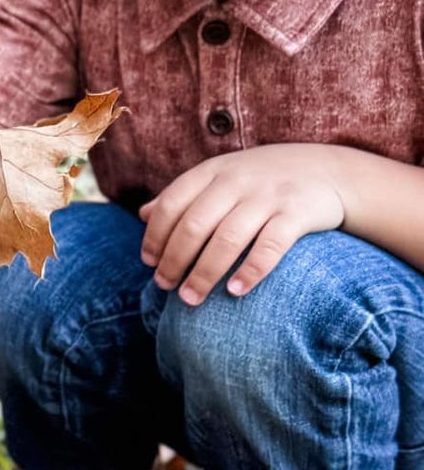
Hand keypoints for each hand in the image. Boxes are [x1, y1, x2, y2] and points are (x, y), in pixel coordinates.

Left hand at [140, 146, 345, 305]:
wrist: (328, 170)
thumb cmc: (262, 179)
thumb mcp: (221, 176)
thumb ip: (184, 194)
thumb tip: (142, 214)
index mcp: (213, 171)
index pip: (172, 203)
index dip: (156, 235)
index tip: (148, 262)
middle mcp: (237, 181)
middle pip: (195, 225)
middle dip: (174, 260)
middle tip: (164, 287)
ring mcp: (268, 196)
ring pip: (227, 239)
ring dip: (204, 272)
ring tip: (190, 298)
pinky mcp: (297, 213)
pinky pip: (271, 245)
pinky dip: (251, 270)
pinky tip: (235, 291)